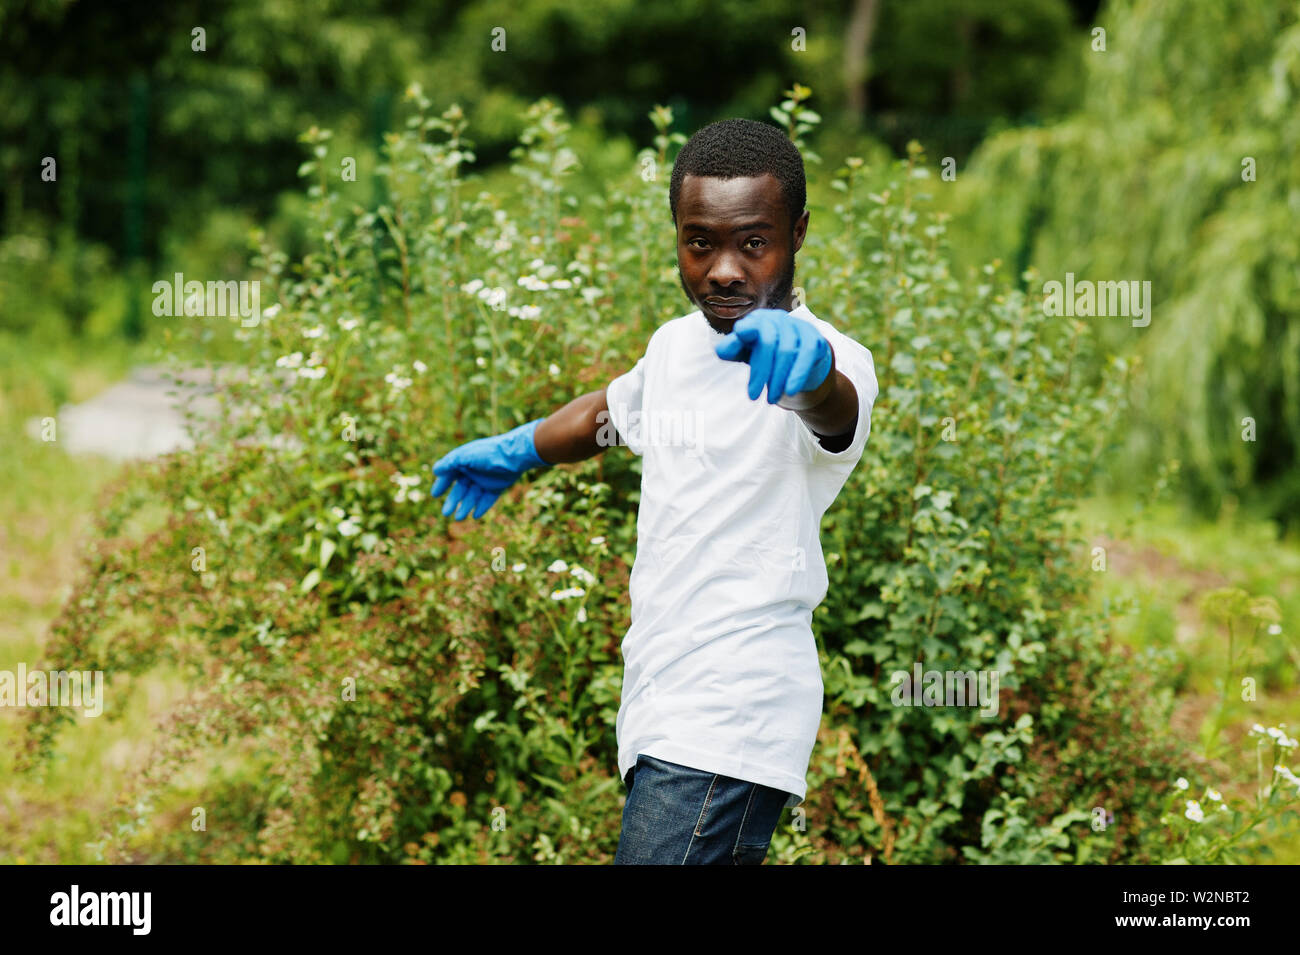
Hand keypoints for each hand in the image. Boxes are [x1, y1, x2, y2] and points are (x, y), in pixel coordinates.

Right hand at [430, 418, 549, 520]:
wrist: (513, 455)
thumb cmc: (487, 453)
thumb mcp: (465, 456)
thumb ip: (449, 463)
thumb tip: (435, 471)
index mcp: (464, 463)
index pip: (449, 475)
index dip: (442, 484)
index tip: (435, 494)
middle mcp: (473, 472)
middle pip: (460, 489)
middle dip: (453, 501)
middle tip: (446, 513)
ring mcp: (485, 480)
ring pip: (472, 497)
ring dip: (465, 507)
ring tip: (459, 518)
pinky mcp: (497, 487)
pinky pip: (487, 499)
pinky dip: (481, 507)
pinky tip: (475, 515)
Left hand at [714, 308, 832, 404]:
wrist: (798, 359)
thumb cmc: (765, 355)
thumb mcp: (745, 352)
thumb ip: (731, 350)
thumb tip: (721, 350)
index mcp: (757, 320)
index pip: (749, 327)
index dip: (744, 331)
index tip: (741, 336)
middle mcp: (778, 318)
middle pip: (768, 342)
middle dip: (760, 372)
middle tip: (752, 397)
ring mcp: (798, 326)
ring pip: (787, 350)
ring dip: (778, 378)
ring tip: (770, 399)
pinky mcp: (814, 338)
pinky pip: (807, 354)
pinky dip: (798, 374)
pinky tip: (790, 391)